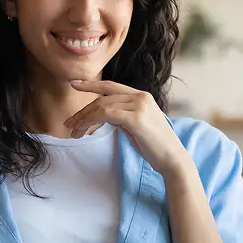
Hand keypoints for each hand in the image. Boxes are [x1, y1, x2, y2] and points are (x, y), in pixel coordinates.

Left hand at [68, 80, 192, 180]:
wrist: (172, 159)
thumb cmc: (154, 147)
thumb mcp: (136, 127)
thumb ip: (122, 117)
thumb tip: (104, 116)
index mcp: (141, 96)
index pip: (111, 86)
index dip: (91, 84)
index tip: (74, 83)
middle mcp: (140, 96)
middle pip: (103, 98)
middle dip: (83, 111)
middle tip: (69, 124)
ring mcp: (139, 105)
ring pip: (102, 106)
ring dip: (84, 118)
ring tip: (73, 131)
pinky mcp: (136, 118)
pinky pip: (106, 114)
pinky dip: (91, 121)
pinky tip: (84, 130)